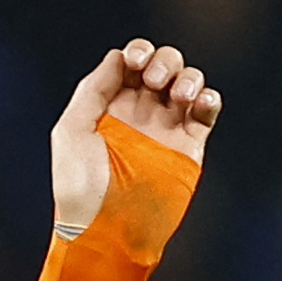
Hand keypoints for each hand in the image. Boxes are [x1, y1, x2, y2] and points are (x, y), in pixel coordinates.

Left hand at [52, 39, 220, 231]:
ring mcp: (165, 128)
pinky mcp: (188, 146)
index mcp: (108, 105)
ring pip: (188, 82)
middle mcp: (138, 112)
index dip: (138, 53)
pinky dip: (209, 98)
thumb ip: (92, 90)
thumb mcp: (72, 131)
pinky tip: (199, 103)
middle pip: (163, 64)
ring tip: (179, 96)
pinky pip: (207, 111)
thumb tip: (117, 57)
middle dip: (165, 60)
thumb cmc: (80, 185)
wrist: (107, 227)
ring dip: (189, 77)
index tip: (135, 63)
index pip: (130, 62)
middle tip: (154, 81)